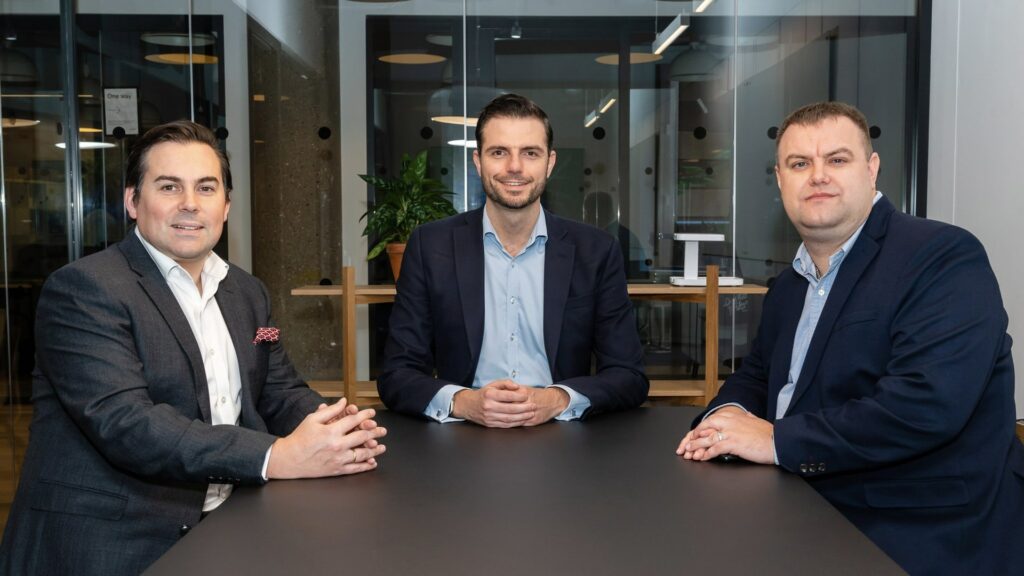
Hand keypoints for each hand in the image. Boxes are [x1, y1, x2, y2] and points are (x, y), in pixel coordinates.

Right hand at [267, 398, 386, 478]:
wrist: (289, 459)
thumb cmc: (300, 438)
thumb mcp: (312, 419)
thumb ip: (330, 410)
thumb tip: (344, 402)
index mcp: (331, 431)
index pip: (353, 420)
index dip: (364, 415)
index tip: (372, 413)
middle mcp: (337, 446)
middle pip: (362, 437)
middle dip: (374, 432)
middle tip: (383, 430)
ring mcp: (338, 459)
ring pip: (362, 454)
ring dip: (374, 450)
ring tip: (382, 447)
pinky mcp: (336, 470)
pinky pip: (355, 469)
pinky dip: (365, 466)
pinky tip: (372, 463)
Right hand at [452, 380, 568, 427]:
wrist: (468, 405)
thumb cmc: (483, 394)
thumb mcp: (492, 385)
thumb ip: (506, 383)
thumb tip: (517, 387)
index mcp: (489, 395)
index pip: (507, 396)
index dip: (518, 396)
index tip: (527, 395)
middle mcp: (488, 406)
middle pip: (510, 409)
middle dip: (524, 408)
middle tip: (533, 406)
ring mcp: (489, 417)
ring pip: (509, 418)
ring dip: (522, 417)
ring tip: (531, 414)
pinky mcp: (490, 424)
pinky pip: (505, 425)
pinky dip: (515, 423)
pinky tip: (522, 420)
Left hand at [676, 406, 774, 463]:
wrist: (778, 442)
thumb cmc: (769, 434)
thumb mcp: (756, 421)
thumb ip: (748, 417)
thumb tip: (747, 415)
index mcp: (734, 416)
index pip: (711, 420)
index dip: (700, 428)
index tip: (694, 435)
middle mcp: (729, 422)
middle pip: (705, 427)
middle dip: (693, 436)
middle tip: (686, 445)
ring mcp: (730, 432)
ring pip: (706, 438)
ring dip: (695, 446)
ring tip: (688, 452)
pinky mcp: (733, 443)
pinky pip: (714, 448)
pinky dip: (706, 453)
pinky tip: (702, 458)